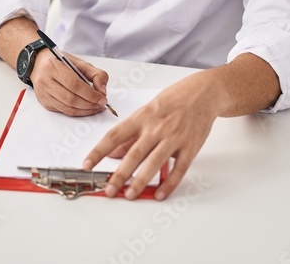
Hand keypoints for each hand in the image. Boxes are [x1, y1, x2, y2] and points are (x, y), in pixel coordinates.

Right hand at [29, 51, 108, 116]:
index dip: (90, 94)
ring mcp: (43, 93)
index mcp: (53, 67)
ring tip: (95, 108)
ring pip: (67, 108)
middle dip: (89, 104)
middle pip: (70, 99)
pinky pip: (63, 111)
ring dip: (84, 111)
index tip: (103, 98)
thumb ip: (95, 74)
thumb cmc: (59, 62)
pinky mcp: (44, 102)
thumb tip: (102, 91)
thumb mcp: (79, 62)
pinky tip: (85, 109)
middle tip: (101, 105)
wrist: (38, 63)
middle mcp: (45, 81)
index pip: (74, 84)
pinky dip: (76, 112)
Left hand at [82, 73, 219, 200]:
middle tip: (108, 189)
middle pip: (134, 154)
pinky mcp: (190, 147)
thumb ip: (131, 134)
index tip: (87, 164)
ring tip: (129, 195)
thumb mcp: (147, 111)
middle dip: (119, 174)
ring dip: (140, 181)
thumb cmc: (173, 101)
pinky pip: (178, 169)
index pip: (115, 135)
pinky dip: (168, 184)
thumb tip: (113, 153)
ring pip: (154, 163)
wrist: (203, 94)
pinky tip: (159, 194)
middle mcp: (156, 127)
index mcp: (142, 117)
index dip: (99, 151)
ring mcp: (174, 138)